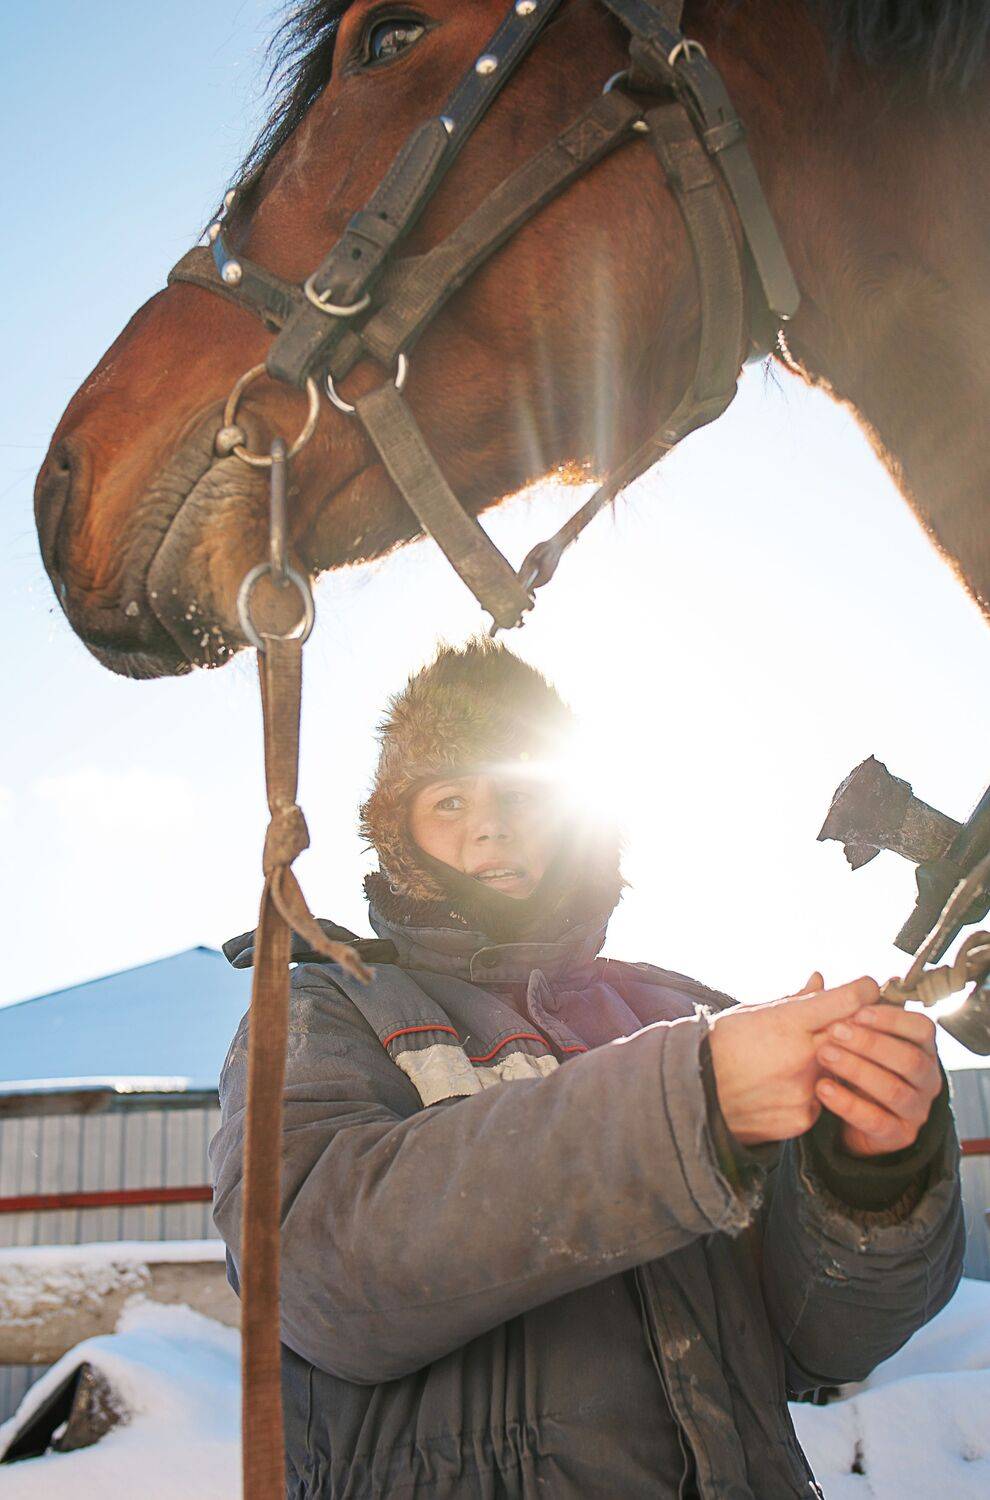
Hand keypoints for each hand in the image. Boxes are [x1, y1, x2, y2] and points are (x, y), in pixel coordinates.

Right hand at [709, 974, 878, 1146]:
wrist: (692, 1096)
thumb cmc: (720, 1046)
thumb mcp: (752, 1013)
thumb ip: (795, 1000)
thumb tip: (821, 980)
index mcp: (787, 1023)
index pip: (849, 999)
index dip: (863, 990)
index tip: (865, 989)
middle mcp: (802, 1057)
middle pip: (853, 1033)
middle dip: (851, 1026)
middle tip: (843, 1022)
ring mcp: (804, 1091)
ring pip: (838, 1069)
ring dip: (828, 1062)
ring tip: (793, 1061)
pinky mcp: (802, 1119)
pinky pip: (821, 1100)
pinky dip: (810, 1093)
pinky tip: (782, 1089)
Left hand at [814, 1004, 941, 1156]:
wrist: (849, 1118)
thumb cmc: (854, 1066)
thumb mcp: (847, 1036)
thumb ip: (834, 1009)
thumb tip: (816, 978)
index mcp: (920, 1048)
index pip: (922, 1029)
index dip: (892, 1019)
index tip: (857, 1012)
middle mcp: (926, 1078)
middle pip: (909, 1059)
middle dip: (870, 1044)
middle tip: (833, 1032)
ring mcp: (916, 1109)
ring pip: (894, 1090)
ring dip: (857, 1070)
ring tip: (824, 1056)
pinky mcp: (899, 1135)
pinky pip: (877, 1120)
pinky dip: (848, 1104)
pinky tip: (822, 1089)